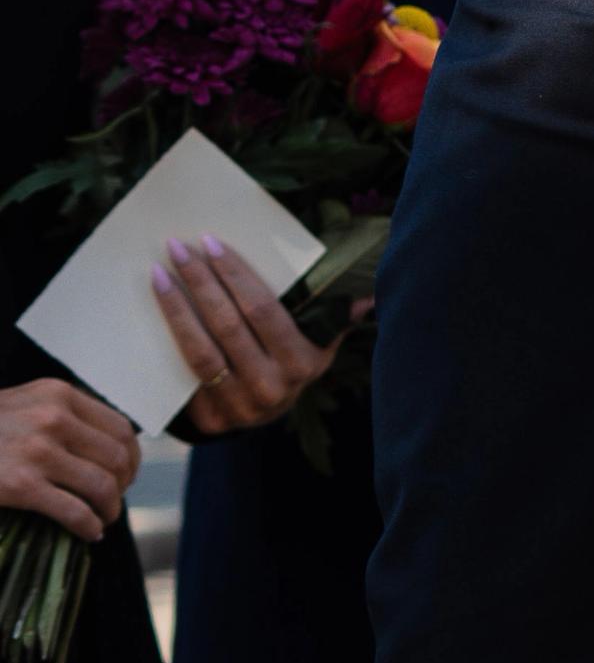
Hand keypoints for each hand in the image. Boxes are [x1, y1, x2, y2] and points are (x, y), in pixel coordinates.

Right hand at [0, 378, 140, 540]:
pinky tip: (88, 533)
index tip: (126, 475)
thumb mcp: (22, 404)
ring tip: (103, 519)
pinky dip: (89, 526)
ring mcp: (37, 451)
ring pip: (102, 486)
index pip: (120, 428)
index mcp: (58, 394)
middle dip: (123, 485)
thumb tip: (109, 446)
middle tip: (112, 501)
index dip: (132, 457)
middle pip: (117, 457)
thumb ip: (61, 416)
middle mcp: (53, 417)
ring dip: (110, 508)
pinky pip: (75, 510)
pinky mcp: (21, 485)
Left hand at [151, 237, 337, 435]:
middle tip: (178, 248)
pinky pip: (185, 374)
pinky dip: (169, 340)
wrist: (264, 413)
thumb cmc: (289, 361)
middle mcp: (274, 386)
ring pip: (202, 350)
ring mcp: (241, 406)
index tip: (210, 244)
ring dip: (176, 308)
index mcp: (305, 362)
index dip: (235, 276)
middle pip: (228, 326)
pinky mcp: (213, 419)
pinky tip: (156, 312)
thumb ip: (337, 316)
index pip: (263, 310)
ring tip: (160, 273)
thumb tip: (369, 298)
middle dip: (200, 282)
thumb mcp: (319, 341)